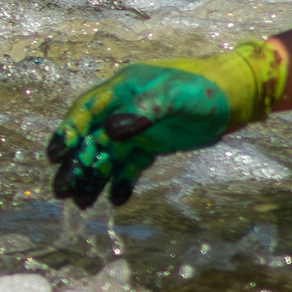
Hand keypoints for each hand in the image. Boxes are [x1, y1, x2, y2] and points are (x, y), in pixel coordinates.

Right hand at [47, 39, 287, 207]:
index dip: (69, 131)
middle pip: (91, 138)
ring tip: (81, 202)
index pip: (87, 111)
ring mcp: (136, 129)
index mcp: (121, 89)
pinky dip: (122, 182)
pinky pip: (130, 167)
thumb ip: (143, 111)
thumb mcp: (175, 96)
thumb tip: (111, 131)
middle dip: (75, 164)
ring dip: (93, 178)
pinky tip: (116, 200)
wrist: (236, 97)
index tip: (55, 155)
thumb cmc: (204, 89)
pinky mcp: (150, 146)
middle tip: (61, 191)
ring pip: (107, 156)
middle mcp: (122, 109)